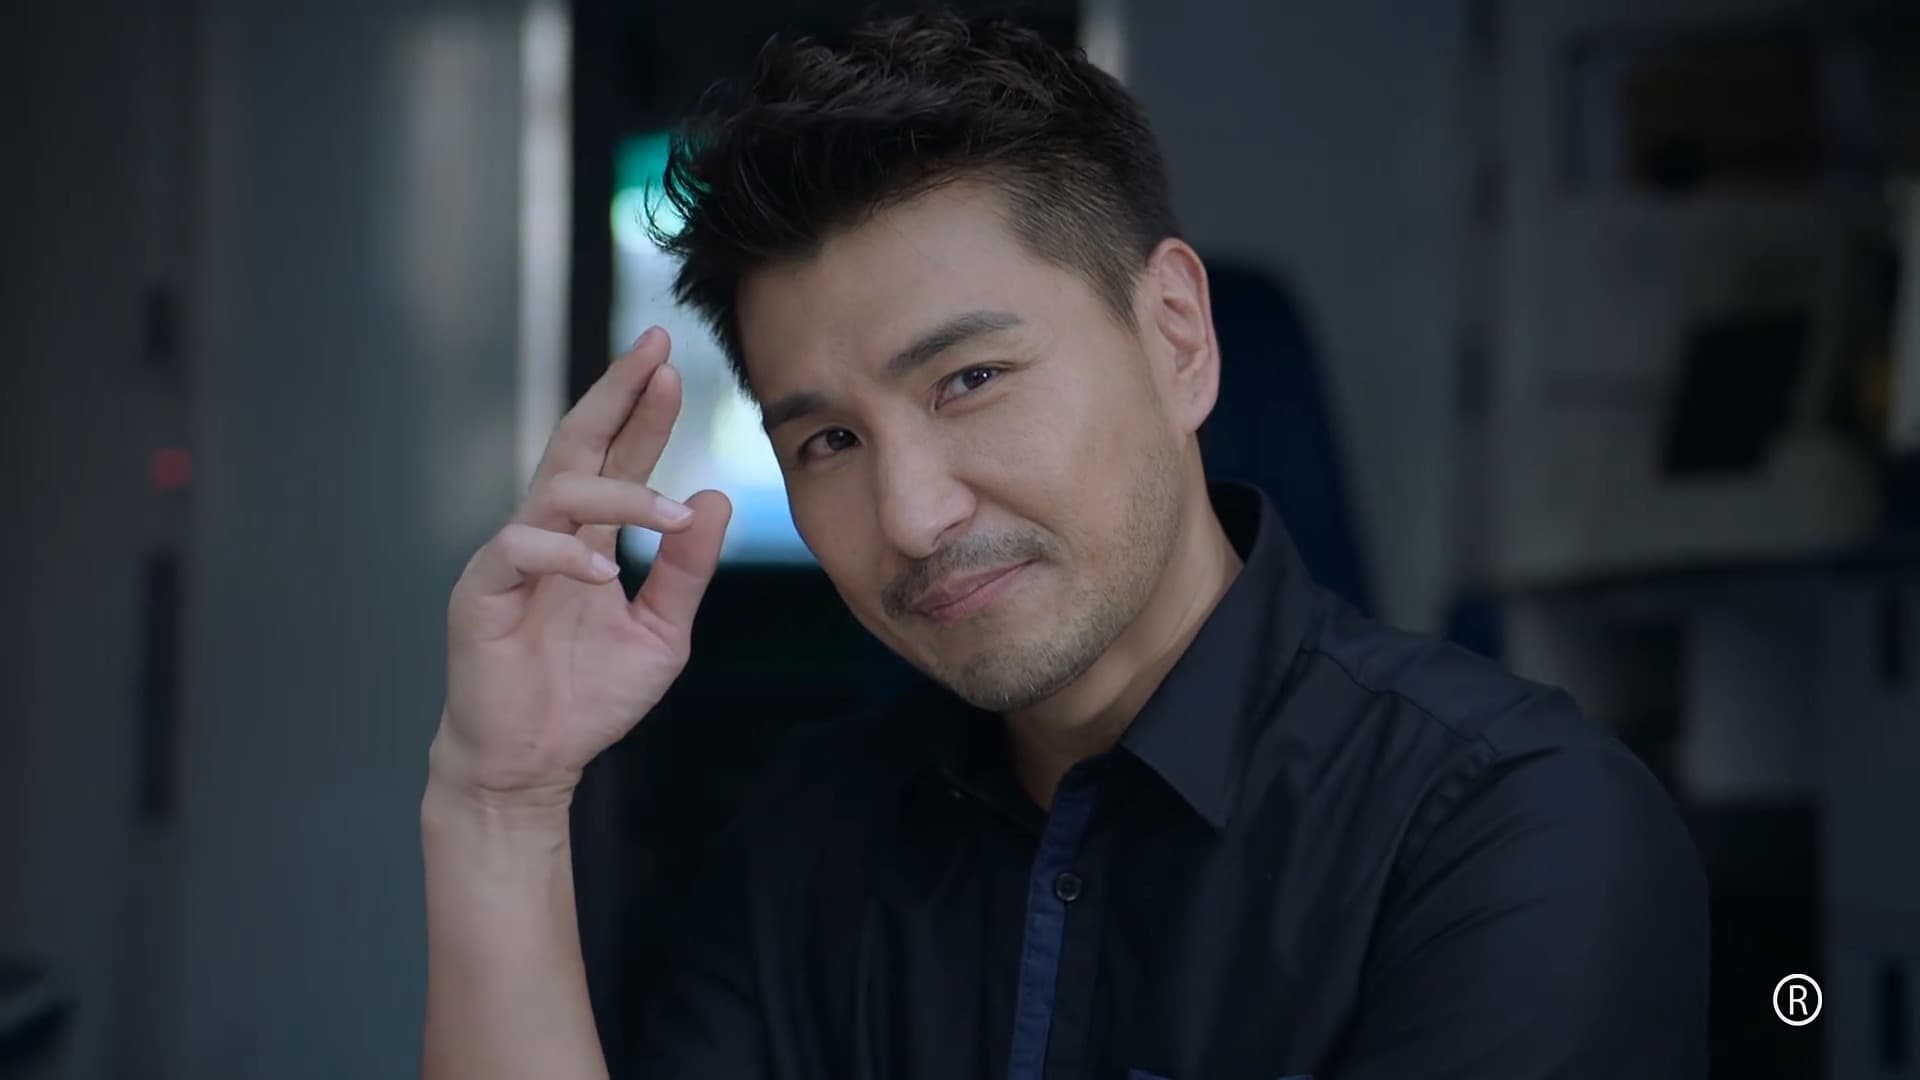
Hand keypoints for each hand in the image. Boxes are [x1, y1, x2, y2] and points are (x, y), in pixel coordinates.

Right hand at [433, 327, 730, 804]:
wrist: (535, 763)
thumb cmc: (589, 698)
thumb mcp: (661, 634)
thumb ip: (686, 572)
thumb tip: (713, 498)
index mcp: (589, 538)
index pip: (617, 458)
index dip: (643, 412)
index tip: (671, 365)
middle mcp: (549, 534)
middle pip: (578, 445)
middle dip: (615, 395)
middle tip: (652, 353)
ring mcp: (512, 558)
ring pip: (557, 492)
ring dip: (618, 493)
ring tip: (668, 514)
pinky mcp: (482, 592)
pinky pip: (519, 550)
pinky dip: (564, 555)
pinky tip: (601, 573)